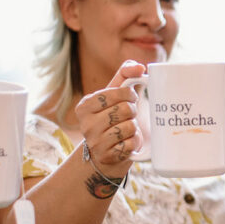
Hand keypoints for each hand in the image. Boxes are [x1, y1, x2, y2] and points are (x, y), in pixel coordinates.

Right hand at [75, 60, 144, 176]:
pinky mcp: (107, 156)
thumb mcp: (114, 95)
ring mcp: (95, 142)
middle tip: (126, 117)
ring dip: (134, 128)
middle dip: (132, 112)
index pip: (119, 92)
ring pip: (130, 126)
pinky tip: (125, 143)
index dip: (130, 95)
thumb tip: (140, 67)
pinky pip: (132, 144)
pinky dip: (134, 142)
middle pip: (126, 109)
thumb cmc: (111, 117)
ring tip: (125, 130)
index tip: (129, 99)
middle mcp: (86, 124)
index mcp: (84, 105)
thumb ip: (125, 75)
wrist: (105, 152)